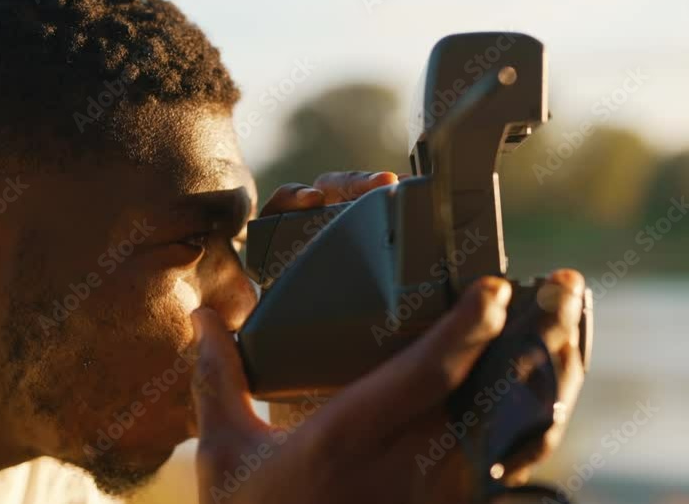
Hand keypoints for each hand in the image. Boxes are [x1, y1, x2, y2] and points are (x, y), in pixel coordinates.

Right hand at [194, 170, 585, 502]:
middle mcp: (405, 470)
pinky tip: (541, 387)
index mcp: (346, 440)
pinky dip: (537, 420)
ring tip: (564, 326)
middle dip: (539, 338)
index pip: (426, 375)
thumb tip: (204, 316)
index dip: (468, 327)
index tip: (494, 285)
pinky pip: (511, 466)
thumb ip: (216, 379)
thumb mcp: (223, 453)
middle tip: (561, 288)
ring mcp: (437, 499)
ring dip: (551, 377)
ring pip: (518, 434)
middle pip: (496, 397)